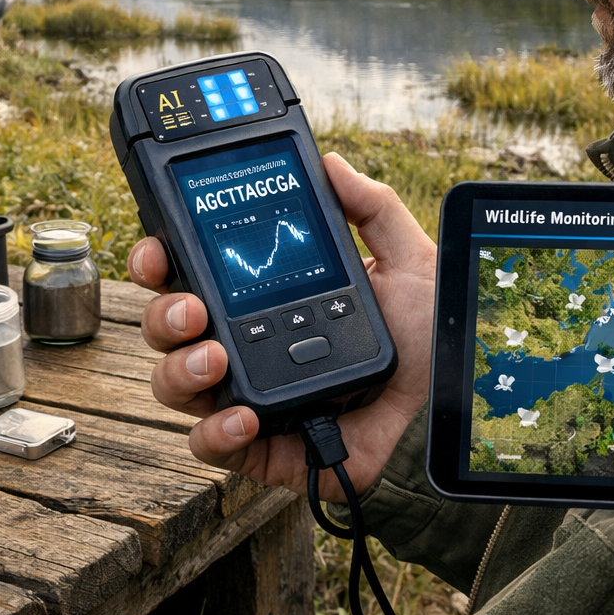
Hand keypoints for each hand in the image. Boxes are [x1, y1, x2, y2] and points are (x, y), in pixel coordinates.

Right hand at [127, 152, 435, 501]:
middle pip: (167, 330)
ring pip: (175, 386)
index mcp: (260, 298)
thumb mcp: (406, 258)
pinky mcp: (265, 449)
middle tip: (192, 308)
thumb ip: (371, 207)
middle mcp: (245, 346)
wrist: (453, 395)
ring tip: (213, 357)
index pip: (188, 277)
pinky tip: (243, 414)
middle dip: (164, 316)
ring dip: (179, 370)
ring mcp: (249, 397)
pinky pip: (212, 446)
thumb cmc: (426, 333)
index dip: (159, 262)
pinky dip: (215, 431)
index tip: (160, 250)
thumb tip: (331, 165)